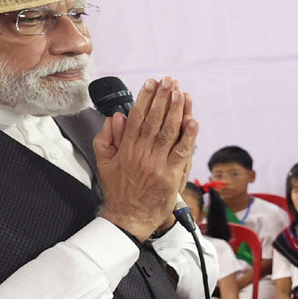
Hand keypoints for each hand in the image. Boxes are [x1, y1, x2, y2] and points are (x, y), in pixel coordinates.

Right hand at [96, 78, 198, 239]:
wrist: (129, 217)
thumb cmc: (119, 190)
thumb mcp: (104, 162)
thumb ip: (107, 138)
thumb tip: (116, 117)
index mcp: (126, 149)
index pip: (137, 117)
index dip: (145, 98)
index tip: (151, 83)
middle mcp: (142, 155)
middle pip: (154, 120)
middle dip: (162, 98)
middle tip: (169, 81)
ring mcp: (158, 165)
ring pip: (169, 132)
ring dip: (176, 111)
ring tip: (180, 93)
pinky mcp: (171, 176)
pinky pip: (182, 152)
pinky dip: (189, 136)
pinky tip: (193, 120)